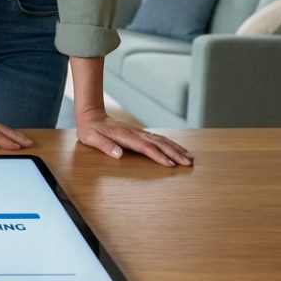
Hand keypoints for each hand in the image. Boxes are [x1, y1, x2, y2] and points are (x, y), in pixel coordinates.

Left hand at [75, 111, 192, 166]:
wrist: (91, 115)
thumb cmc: (90, 130)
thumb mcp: (92, 139)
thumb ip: (105, 146)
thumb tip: (119, 154)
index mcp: (125, 136)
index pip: (145, 147)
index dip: (159, 156)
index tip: (171, 164)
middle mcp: (135, 133)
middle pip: (159, 143)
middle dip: (175, 153)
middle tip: (188, 163)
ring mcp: (139, 132)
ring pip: (162, 140)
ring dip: (176, 148)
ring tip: (189, 157)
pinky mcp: (140, 133)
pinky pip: (158, 138)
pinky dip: (170, 144)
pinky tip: (178, 149)